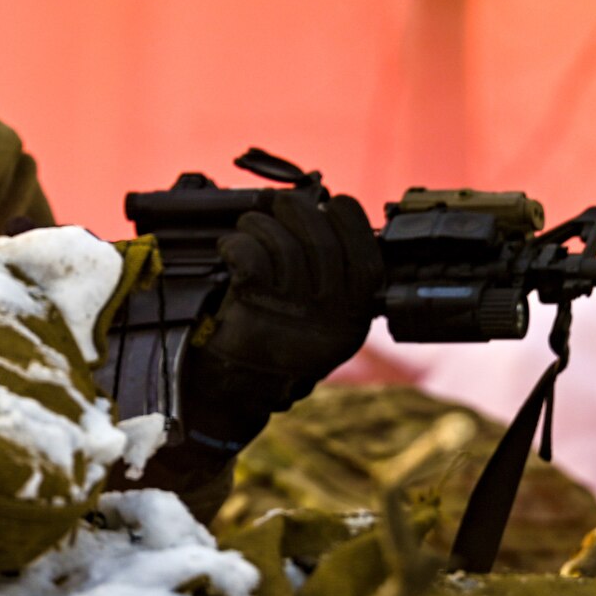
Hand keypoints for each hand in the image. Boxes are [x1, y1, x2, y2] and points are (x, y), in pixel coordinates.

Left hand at [178, 189, 381, 456]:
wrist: (235, 392)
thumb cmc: (274, 345)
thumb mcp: (319, 320)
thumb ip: (332, 278)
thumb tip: (325, 216)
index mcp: (352, 318)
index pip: (365, 257)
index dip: (349, 221)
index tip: (331, 204)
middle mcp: (329, 320)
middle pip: (323, 245)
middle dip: (299, 212)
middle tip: (279, 205)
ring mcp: (292, 318)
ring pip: (284, 248)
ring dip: (261, 225)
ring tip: (249, 226)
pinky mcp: (253, 314)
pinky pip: (252, 260)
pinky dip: (238, 244)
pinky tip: (230, 247)